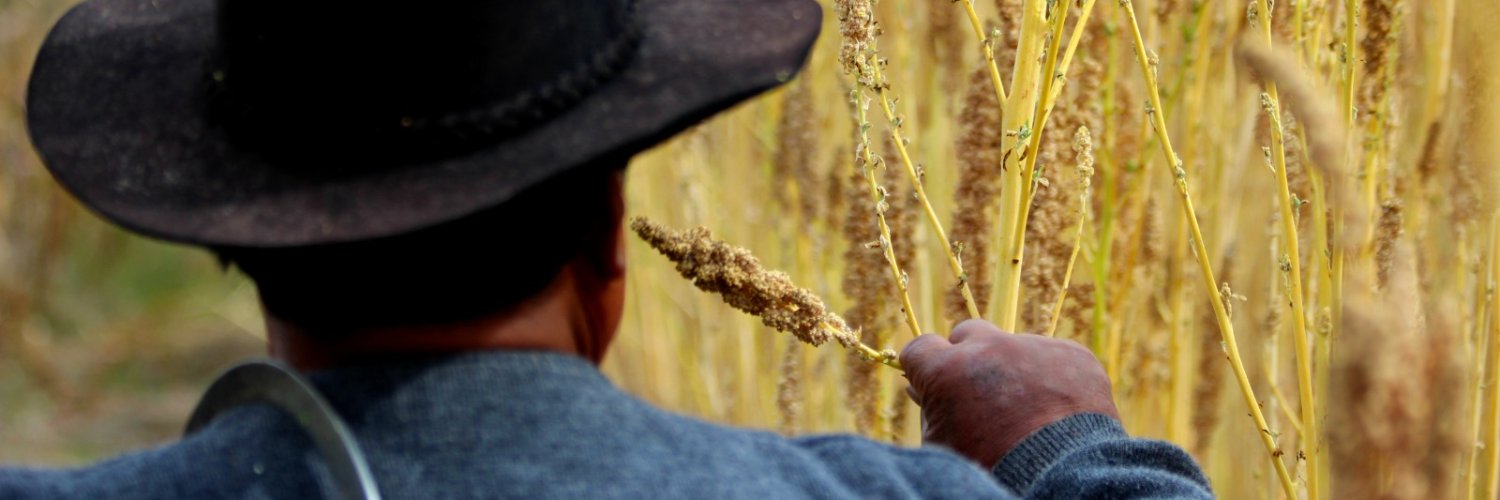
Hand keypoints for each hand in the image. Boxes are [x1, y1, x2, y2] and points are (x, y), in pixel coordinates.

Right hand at [900, 319, 1118, 468]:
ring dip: (1013, 370)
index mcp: (947, 370)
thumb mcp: (945, 446)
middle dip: (968, 355)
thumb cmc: (993, 470)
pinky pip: (1054, 358)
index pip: (920, 347)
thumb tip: (918, 389)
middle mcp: (989, 347)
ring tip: (1029, 412)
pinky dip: (1052, 379)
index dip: (924, 367)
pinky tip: (1057, 411)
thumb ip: (929, 410)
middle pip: (968, 333)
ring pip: (1015, 348)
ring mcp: (1034, 347)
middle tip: (979, 391)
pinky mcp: (1072, 354)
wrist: (1063, 480)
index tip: (932, 383)